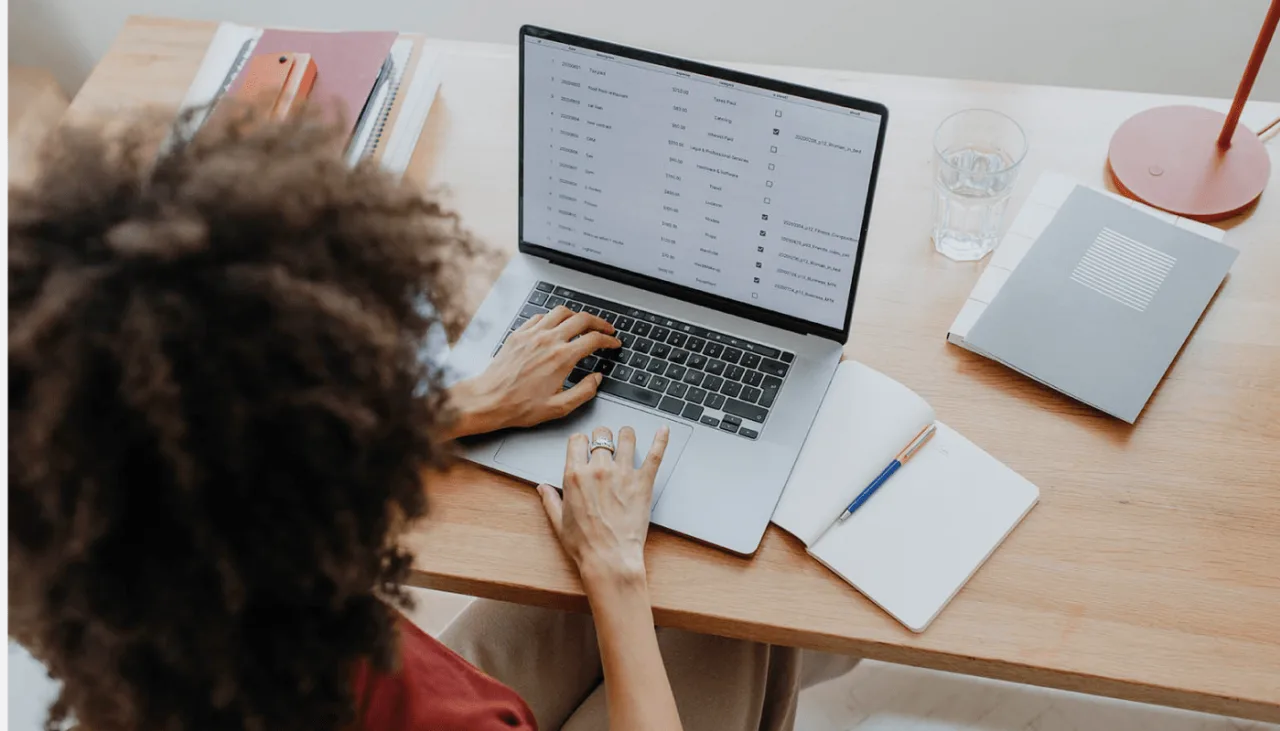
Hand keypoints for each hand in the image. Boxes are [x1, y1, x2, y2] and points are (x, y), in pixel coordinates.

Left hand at [446, 306, 619, 437]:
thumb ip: (584, 391)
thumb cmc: (519, 406)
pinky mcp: (519, 334)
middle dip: (598, 322)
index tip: (613, 343)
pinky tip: (555, 326)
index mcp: (561, 358)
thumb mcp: (559, 408)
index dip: (608, 340)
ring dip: (576, 315)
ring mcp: (532, 334)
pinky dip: (553, 318)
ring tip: (583, 323)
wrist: (488, 400)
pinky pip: (540, 316)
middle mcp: (548, 341)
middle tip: (605, 329)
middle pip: (581, 319)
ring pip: (561, 312)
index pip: (593, 339)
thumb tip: (597, 379)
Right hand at [538, 425, 669, 588]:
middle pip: (602, 435)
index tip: (584, 444)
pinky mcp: (643, 483)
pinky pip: (654, 455)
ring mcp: (622, 474)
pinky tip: (663, 430)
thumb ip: (550, 500)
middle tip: (606, 442)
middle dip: (602, 436)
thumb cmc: (585, 545)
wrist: (609, 559)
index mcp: (575, 475)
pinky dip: (661, 440)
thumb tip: (542, 488)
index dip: (581, 440)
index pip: (577, 440)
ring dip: (626, 435)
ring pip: (626, 438)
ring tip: (628, 435)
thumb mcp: (559, 522)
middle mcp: (598, 469)